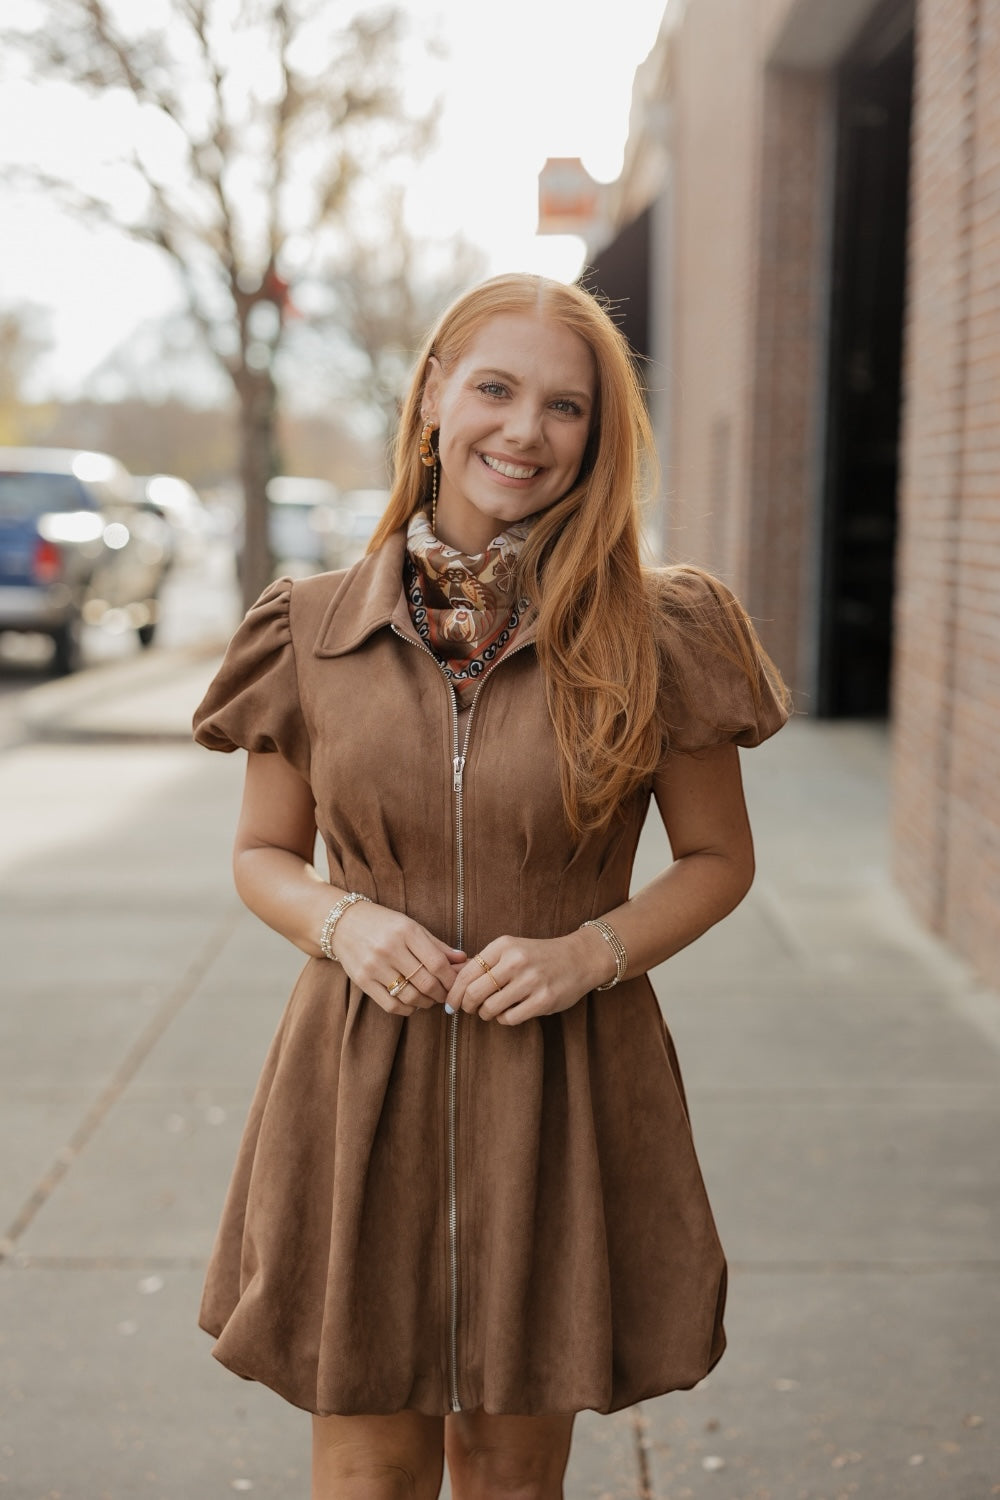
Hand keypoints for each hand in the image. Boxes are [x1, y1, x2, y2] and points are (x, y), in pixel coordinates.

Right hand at [332, 900, 465, 1016]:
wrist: (344, 923)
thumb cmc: (383, 924)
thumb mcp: (411, 926)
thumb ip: (437, 945)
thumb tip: (463, 960)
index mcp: (406, 931)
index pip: (437, 962)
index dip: (451, 978)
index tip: (457, 983)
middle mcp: (390, 948)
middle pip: (426, 982)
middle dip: (442, 993)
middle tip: (446, 995)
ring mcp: (374, 966)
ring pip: (410, 996)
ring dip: (426, 1002)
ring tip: (430, 998)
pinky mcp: (362, 981)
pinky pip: (391, 1004)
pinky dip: (407, 1008)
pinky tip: (412, 1003)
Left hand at [446, 929, 614, 1026]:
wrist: (579, 958)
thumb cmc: (538, 956)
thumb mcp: (511, 950)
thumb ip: (485, 963)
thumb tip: (451, 981)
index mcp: (503, 945)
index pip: (466, 972)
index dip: (454, 992)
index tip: (450, 1003)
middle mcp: (516, 961)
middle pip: (474, 992)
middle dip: (466, 1006)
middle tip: (468, 1009)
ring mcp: (531, 981)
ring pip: (490, 1008)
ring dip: (486, 1014)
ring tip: (491, 1009)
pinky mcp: (543, 1000)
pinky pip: (509, 1018)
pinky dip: (504, 1019)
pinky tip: (509, 1012)